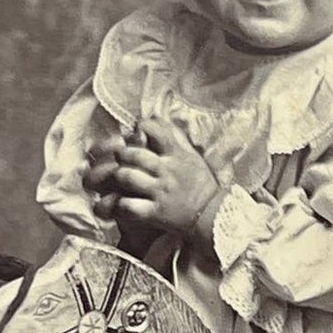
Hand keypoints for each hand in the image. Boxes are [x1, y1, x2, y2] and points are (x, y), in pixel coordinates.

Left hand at [83, 119, 218, 237]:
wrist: (213, 216)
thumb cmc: (200, 185)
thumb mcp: (192, 156)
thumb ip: (174, 137)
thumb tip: (155, 116)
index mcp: (176, 155)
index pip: (154, 130)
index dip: (141, 127)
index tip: (138, 131)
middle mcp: (167, 171)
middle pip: (133, 154)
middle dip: (123, 154)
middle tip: (122, 159)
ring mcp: (160, 192)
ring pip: (127, 177)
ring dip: (119, 177)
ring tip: (120, 180)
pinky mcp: (156, 213)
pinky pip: (129, 206)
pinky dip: (121, 205)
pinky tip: (123, 203)